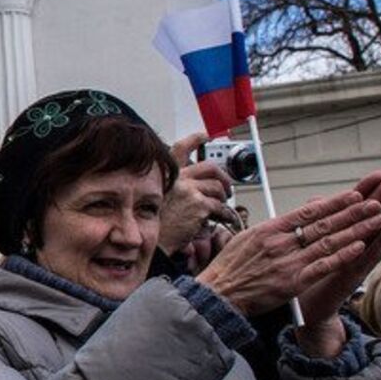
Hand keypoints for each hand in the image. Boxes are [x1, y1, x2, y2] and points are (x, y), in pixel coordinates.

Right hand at [158, 134, 236, 250]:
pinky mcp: (199, 205)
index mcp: (167, 175)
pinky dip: (226, 214)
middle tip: (226, 188)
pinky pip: (221, 207)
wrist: (154, 242)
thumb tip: (196, 187)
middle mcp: (178, 178)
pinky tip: (223, 219)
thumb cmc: (157, 224)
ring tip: (221, 209)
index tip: (204, 136)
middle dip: (224, 177)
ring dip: (224, 199)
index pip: (181, 148)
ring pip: (218, 188)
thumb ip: (176, 188)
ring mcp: (189, 190)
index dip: (195, 139)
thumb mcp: (160, 198)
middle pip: (210, 168)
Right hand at [195, 189, 380, 317]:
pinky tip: (360, 246)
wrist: (219, 293)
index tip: (352, 196)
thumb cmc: (229, 268)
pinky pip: (324, 266)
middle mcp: (280, 242)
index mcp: (268, 229)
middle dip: (351, 212)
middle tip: (373, 203)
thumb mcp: (245, 239)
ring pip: (328, 242)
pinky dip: (343, 255)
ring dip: (355, 230)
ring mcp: (288, 262)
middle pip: (323, 224)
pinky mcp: (293, 281)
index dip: (333, 203)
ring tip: (375, 220)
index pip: (307, 212)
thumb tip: (288, 222)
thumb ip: (270, 231)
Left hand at [293, 172, 380, 355]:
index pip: (353, 210)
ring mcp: (356, 261)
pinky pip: (369, 255)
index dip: (365, 191)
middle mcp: (352, 248)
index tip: (380, 173)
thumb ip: (311, 225)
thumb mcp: (304, 248)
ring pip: (376, 232)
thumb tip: (315, 201)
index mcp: (338, 238)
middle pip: (370, 217)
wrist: (305, 312)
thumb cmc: (304, 278)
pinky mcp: (354, 275)